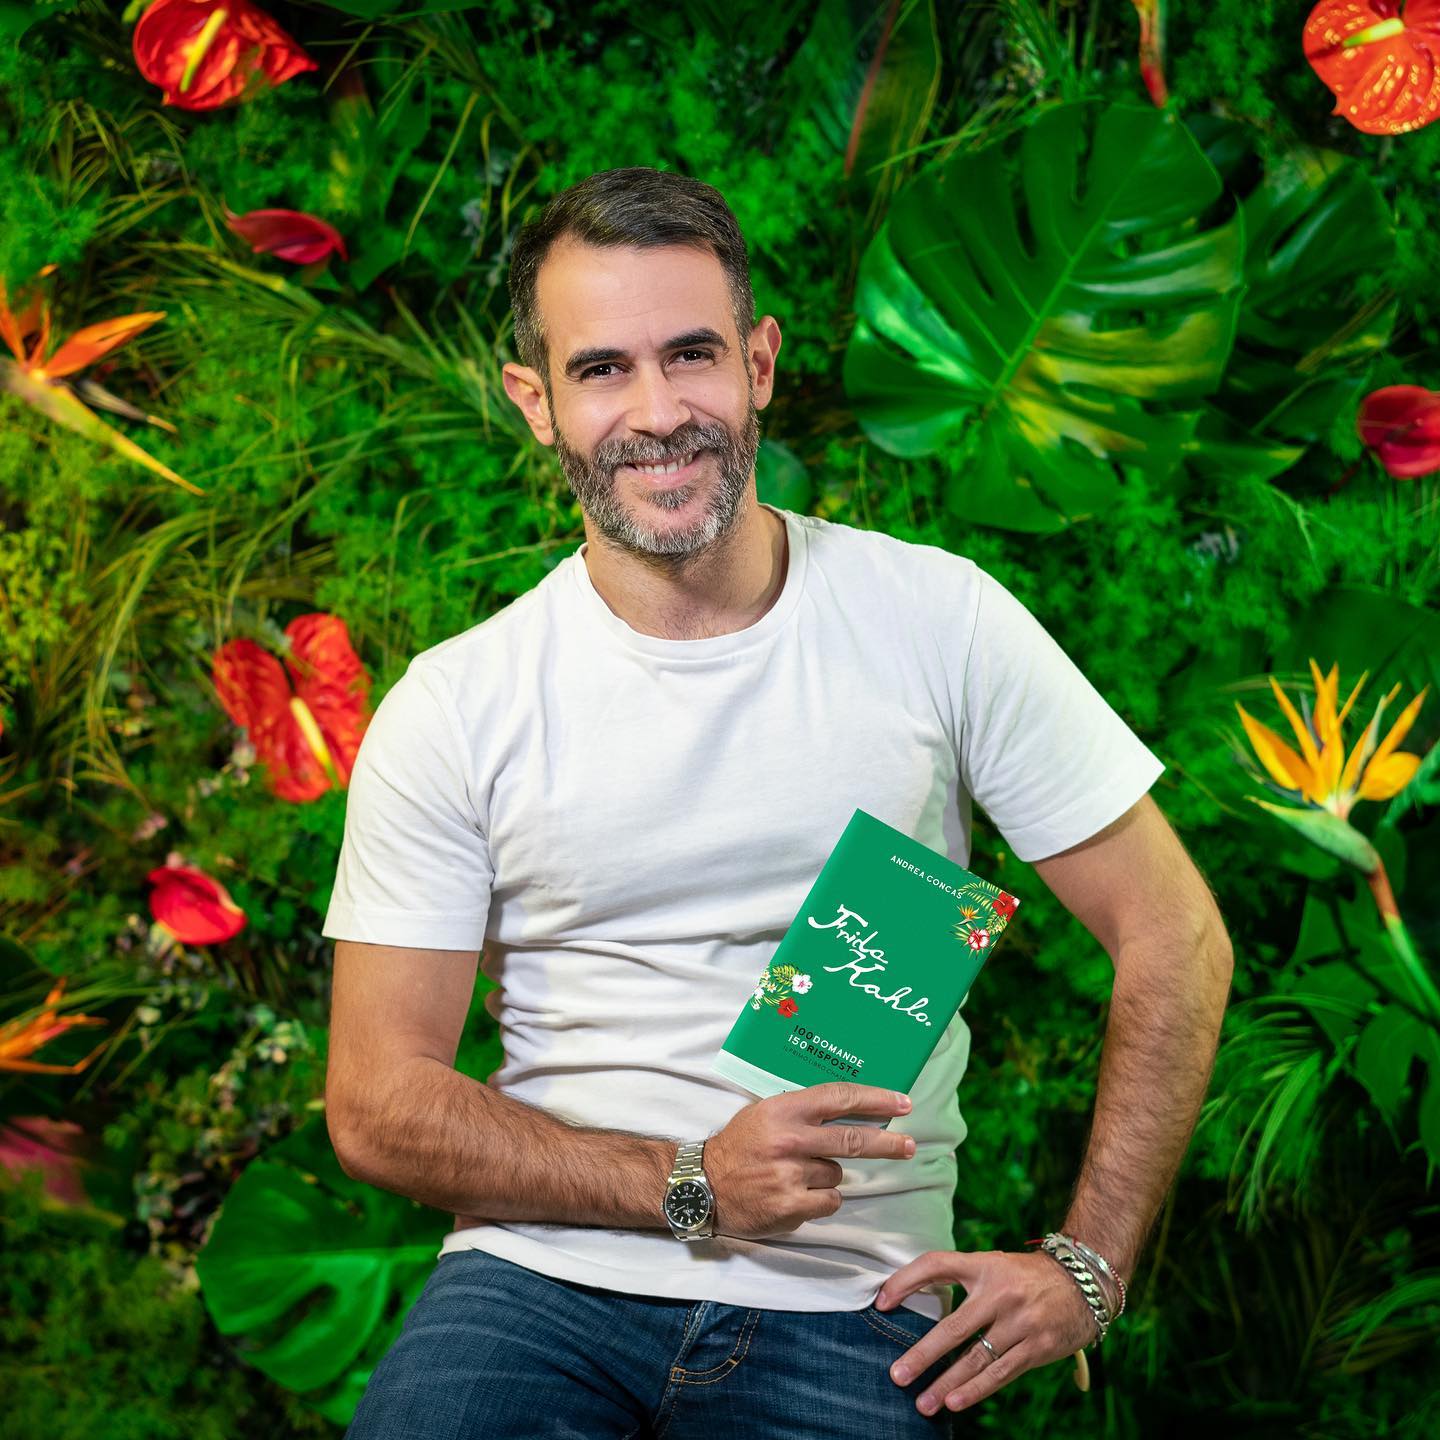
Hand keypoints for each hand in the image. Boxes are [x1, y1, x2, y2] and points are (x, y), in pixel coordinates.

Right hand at [705, 1081, 914, 1239]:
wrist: (702, 1185)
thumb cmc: (738, 1146)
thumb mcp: (765, 1113)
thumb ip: (802, 1110)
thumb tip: (848, 1108)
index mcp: (784, 1110)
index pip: (840, 1098)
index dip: (876, 1099)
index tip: (902, 1102)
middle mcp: (791, 1140)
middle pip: (853, 1139)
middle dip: (888, 1143)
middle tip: (909, 1146)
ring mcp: (791, 1175)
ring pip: (837, 1175)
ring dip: (826, 1176)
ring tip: (796, 1176)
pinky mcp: (791, 1206)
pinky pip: (828, 1202)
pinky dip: (819, 1201)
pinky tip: (795, 1195)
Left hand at [875, 1249, 1097, 1415]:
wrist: (1084, 1281)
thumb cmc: (1026, 1276)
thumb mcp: (993, 1264)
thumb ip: (961, 1277)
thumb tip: (914, 1295)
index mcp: (984, 1265)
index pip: (936, 1265)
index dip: (906, 1280)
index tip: (881, 1301)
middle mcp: (1000, 1293)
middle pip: (953, 1327)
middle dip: (923, 1354)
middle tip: (898, 1375)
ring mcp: (1020, 1322)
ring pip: (976, 1358)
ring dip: (947, 1383)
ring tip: (922, 1402)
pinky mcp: (1038, 1347)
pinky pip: (1001, 1372)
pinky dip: (976, 1389)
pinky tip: (955, 1401)